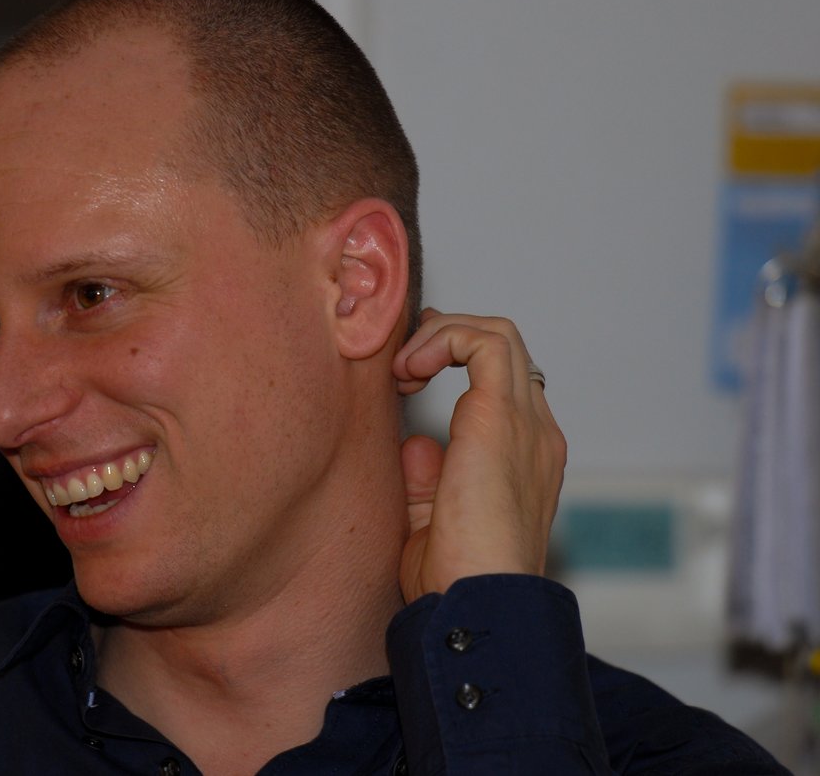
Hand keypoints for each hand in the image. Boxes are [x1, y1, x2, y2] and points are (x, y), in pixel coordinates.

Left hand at [392, 309, 565, 604]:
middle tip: (402, 365)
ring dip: (442, 334)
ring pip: (497, 335)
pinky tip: (411, 371)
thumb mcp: (431, 521)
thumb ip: (426, 478)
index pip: (502, 383)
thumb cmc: (454, 580)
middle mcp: (535, 433)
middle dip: (447, 337)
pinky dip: (444, 338)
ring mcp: (525, 423)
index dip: (455, 362)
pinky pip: (485, 343)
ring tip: (404, 369)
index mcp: (526, 457)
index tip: (408, 377)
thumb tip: (414, 443)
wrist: (477, 604)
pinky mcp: (502, 418)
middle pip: (503, 348)